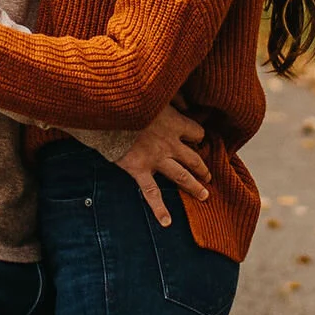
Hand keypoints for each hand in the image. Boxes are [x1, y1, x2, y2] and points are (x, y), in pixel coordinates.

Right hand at [116, 102, 208, 228]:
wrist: (105, 110)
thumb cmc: (129, 98)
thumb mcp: (156, 92)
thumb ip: (173, 96)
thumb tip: (187, 102)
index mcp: (175, 123)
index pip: (197, 133)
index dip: (198, 137)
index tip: (197, 140)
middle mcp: (170, 143)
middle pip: (194, 158)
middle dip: (203, 167)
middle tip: (209, 176)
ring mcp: (156, 158)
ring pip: (181, 176)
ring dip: (194, 186)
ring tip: (204, 195)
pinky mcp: (139, 169)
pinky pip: (152, 192)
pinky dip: (159, 208)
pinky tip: (166, 222)